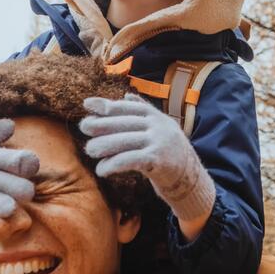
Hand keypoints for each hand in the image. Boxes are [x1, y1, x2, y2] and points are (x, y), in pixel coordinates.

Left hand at [79, 95, 214, 223]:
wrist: (190, 176)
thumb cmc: (169, 151)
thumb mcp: (160, 127)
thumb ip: (143, 111)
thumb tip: (126, 96)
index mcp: (155, 116)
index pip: (127, 108)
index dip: (106, 105)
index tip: (87, 105)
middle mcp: (158, 126)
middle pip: (123, 123)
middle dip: (101, 124)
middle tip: (83, 128)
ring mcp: (158, 142)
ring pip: (123, 141)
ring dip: (103, 146)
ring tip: (89, 151)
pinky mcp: (158, 160)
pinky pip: (129, 160)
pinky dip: (112, 164)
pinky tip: (102, 170)